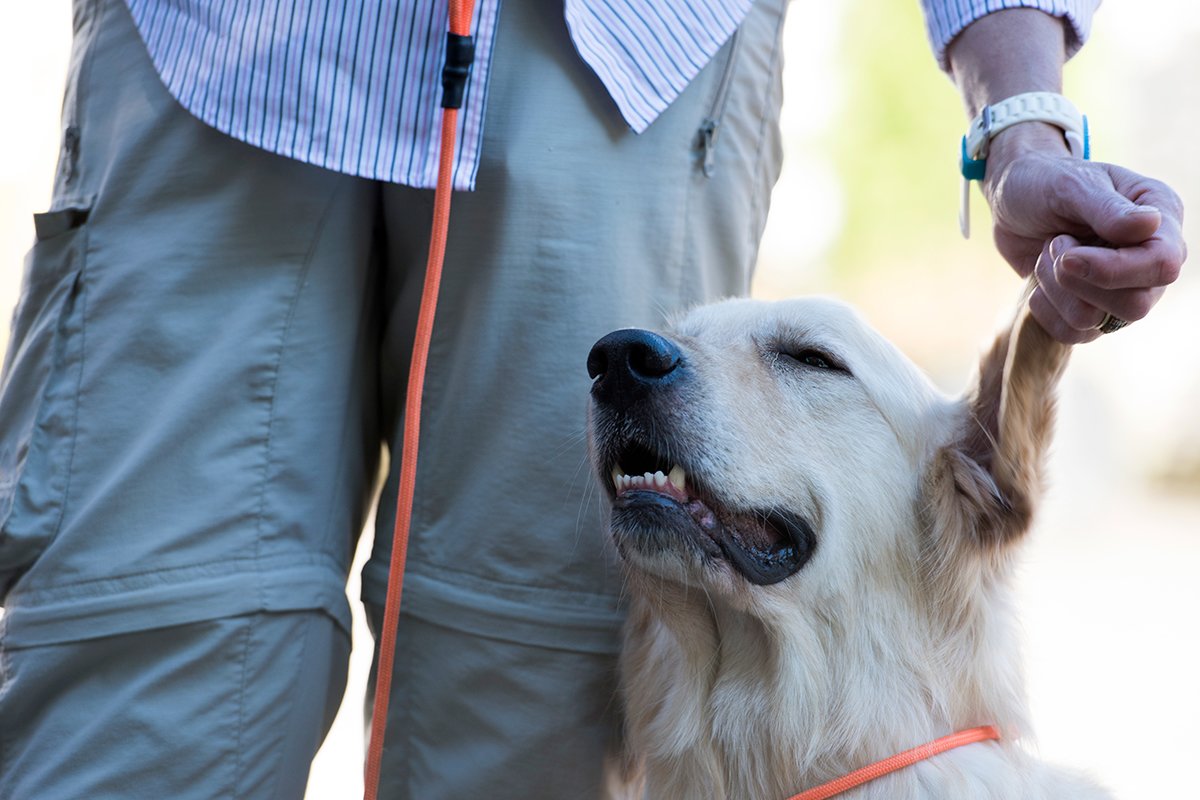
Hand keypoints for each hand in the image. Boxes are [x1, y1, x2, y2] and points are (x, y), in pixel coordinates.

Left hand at [982, 124, 1185, 342]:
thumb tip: (1150, 226)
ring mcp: (1121, 290)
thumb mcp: (1071, 185)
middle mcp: (1148, 260)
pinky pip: (1072, 333)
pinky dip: (1045, 309)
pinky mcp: (1090, 310)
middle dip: (1079, 281)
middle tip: (1055, 244)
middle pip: (1134, 305)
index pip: (1162, 265)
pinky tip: (1038, 280)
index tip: (1067, 255)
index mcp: (1161, 220)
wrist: (1012, 200)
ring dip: (1056, 288)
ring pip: (1095, 322)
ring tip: (1048, 252)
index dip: (1114, 270)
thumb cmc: (1045, 182)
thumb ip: (1108, 208)